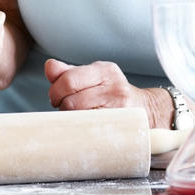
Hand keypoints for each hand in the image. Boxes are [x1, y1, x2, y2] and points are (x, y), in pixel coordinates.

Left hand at [44, 59, 172, 127]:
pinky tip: (85, 125)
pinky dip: (83, 128)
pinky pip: (92, 128)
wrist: (146, 109)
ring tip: (76, 116)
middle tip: (63, 108)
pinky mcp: (122, 123)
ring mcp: (120, 105)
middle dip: (62, 106)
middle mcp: (114, 85)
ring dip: (72, 118)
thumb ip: (68, 72)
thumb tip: (49, 66)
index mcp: (104, 70)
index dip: (55, 91)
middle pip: (72, 100)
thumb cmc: (110, 93)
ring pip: (81, 115)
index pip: (69, 79)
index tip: (55, 98)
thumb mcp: (92, 77)